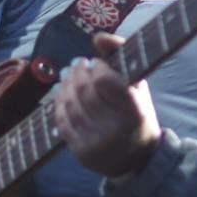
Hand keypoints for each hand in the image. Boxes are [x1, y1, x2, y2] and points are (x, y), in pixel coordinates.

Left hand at [52, 31, 160, 179]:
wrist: (137, 159)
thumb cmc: (137, 115)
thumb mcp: (138, 86)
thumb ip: (121, 56)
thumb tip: (97, 37)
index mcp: (134, 112)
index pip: (106, 81)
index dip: (97, 67)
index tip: (96, 62)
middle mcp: (115, 130)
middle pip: (84, 91)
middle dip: (77, 72)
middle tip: (76, 63)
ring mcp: (96, 144)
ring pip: (70, 105)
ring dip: (65, 85)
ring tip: (68, 75)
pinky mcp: (81, 154)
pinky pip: (62, 122)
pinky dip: (58, 104)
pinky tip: (62, 93)